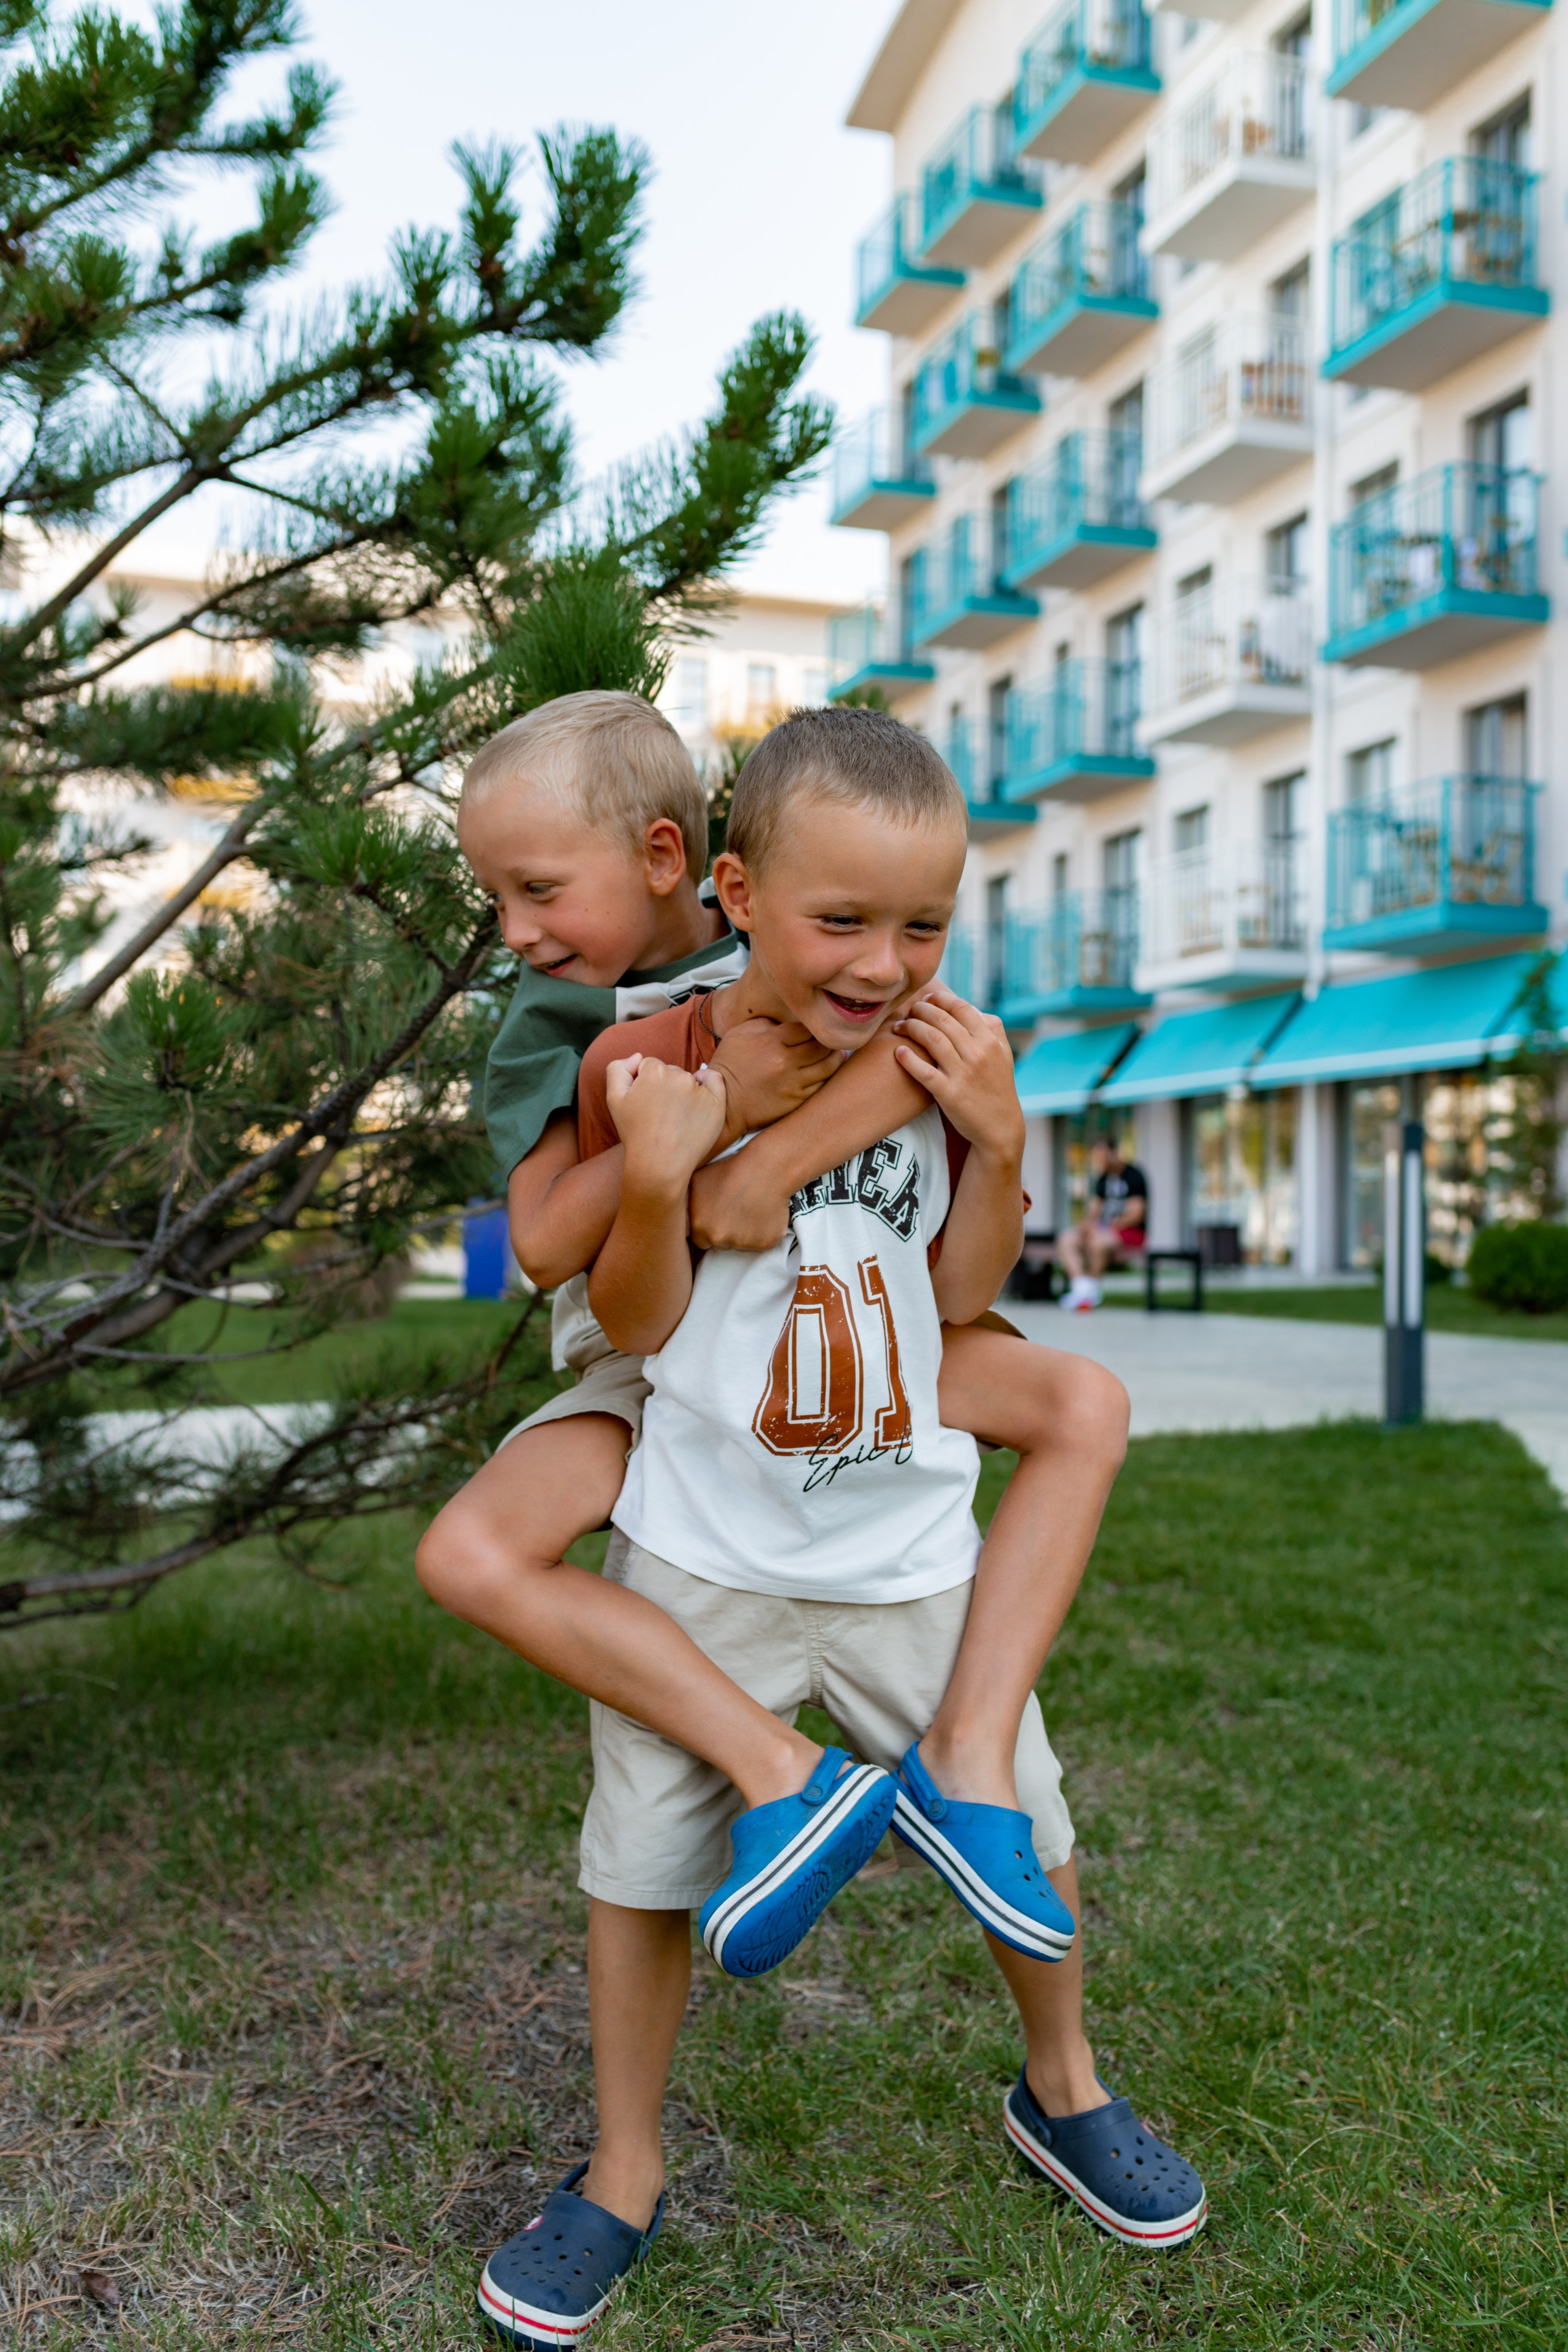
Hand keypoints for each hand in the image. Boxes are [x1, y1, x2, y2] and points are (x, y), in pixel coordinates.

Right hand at [604, 1053, 728, 1194]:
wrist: (660, 1165)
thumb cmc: (635, 1134)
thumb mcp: (614, 1099)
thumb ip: (618, 1069)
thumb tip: (637, 1057)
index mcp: (654, 1071)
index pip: (648, 1066)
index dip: (643, 1084)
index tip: (644, 1103)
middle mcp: (679, 1075)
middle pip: (670, 1071)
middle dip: (663, 1086)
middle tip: (659, 1113)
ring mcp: (699, 1089)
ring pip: (689, 1079)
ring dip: (682, 1091)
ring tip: (675, 1118)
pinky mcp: (716, 1103)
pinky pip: (714, 1081)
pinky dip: (707, 1083)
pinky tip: (699, 1097)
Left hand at [688, 1149, 794, 1251]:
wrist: (765, 1167)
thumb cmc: (730, 1170)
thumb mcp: (696, 1181)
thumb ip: (684, 1203)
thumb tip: (674, 1212)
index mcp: (699, 1226)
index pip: (700, 1239)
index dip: (709, 1227)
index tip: (718, 1215)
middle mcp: (718, 1238)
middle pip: (720, 1244)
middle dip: (726, 1232)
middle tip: (736, 1209)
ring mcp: (742, 1243)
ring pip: (741, 1245)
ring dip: (745, 1232)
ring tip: (751, 1207)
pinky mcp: (765, 1244)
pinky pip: (762, 1243)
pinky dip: (763, 1232)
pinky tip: (764, 1212)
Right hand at [709, 1015, 841, 1138]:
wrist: (724, 1103)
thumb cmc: (730, 1065)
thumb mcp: (740, 1034)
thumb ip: (767, 1024)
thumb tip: (790, 1022)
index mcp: (771, 1042)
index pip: (807, 1027)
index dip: (814, 1026)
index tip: (816, 1026)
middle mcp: (785, 1062)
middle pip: (822, 1045)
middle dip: (829, 1040)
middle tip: (833, 1038)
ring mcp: (793, 1083)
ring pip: (829, 1066)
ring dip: (836, 1057)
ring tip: (836, 1053)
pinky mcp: (796, 1101)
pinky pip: (822, 1085)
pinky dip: (829, 1076)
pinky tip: (827, 1071)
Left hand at [891, 982, 1024, 1163]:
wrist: (1000, 1127)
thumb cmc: (998, 1087)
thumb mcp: (1003, 1054)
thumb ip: (991, 1028)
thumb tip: (970, 1008)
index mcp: (990, 1040)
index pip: (961, 1007)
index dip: (940, 999)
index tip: (927, 998)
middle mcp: (978, 1053)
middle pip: (942, 1020)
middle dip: (921, 1010)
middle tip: (910, 1011)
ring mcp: (963, 1074)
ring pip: (931, 1039)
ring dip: (911, 1027)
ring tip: (900, 1026)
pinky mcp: (949, 1094)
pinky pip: (924, 1071)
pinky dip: (908, 1059)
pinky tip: (898, 1052)